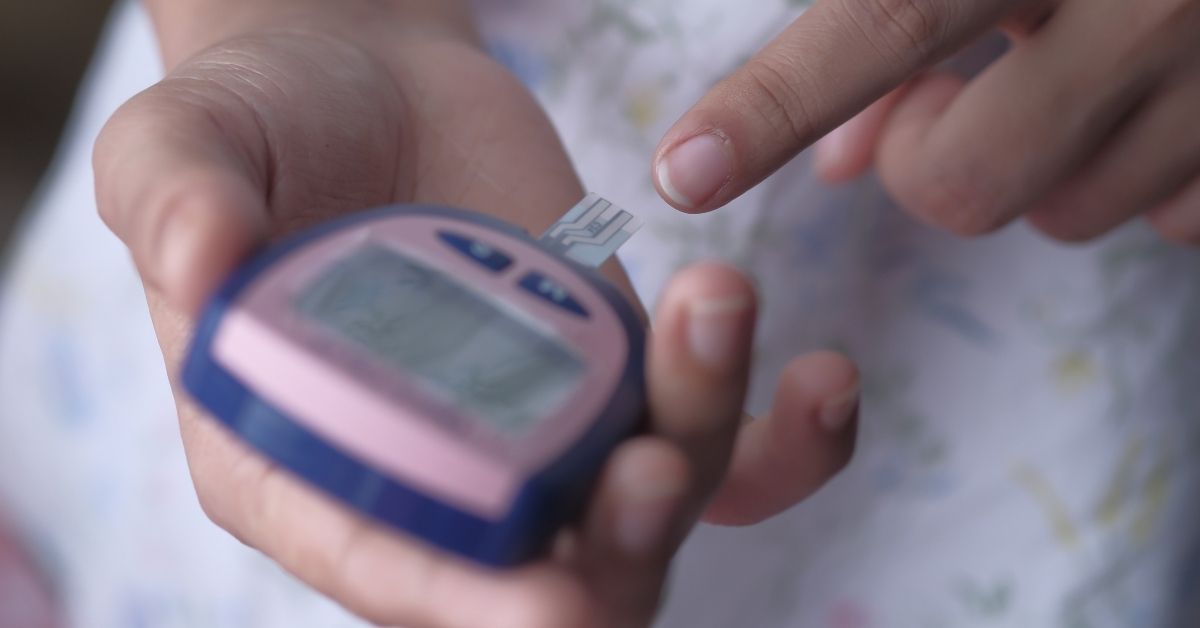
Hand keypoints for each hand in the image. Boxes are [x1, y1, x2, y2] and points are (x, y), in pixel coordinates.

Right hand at [94, 4, 860, 624]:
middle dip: (608, 551)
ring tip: (712, 302)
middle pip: (537, 572)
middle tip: (650, 465)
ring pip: (645, 505)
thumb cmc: (255, 127)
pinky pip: (714, 441)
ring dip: (700, 440)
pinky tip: (824, 378)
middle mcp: (431, 476)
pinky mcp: (615, 375)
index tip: (551, 603)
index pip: (377, 563)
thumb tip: (197, 257)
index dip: (459, 600)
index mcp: (298, 464)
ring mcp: (535, 431)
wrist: (362, 82)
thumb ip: (177, 199)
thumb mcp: (181, 145)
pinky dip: (782, 438)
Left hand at [653, 0, 1199, 244]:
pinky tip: (1156, 98)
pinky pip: (1171, 218)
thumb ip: (894, 16)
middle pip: (965, 182)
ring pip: (1066, 215)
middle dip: (926, 163)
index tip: (682, 174)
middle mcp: (1143, 0)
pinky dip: (1137, 176)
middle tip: (948, 97)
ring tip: (1070, 75)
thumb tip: (839, 162)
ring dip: (1035, 167)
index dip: (772, 105)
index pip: (883, 23)